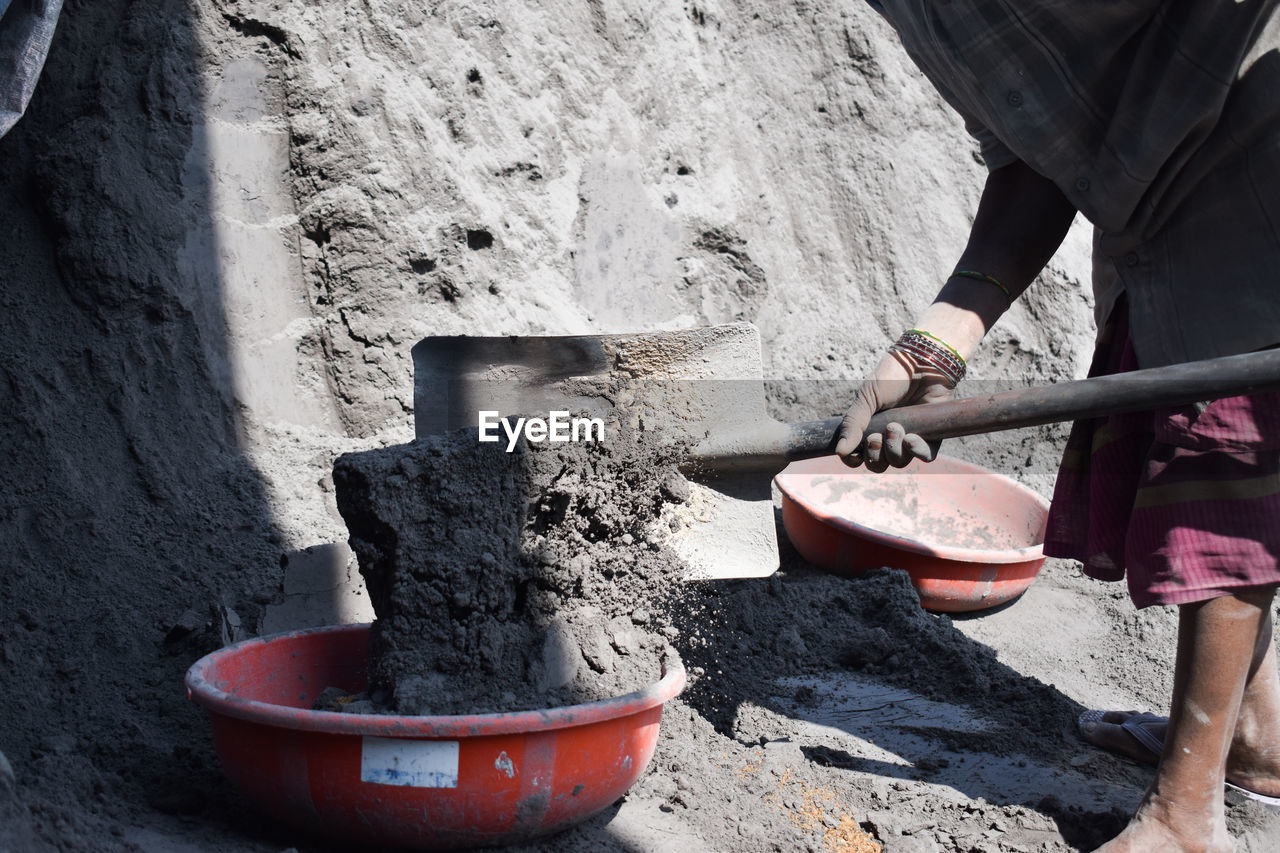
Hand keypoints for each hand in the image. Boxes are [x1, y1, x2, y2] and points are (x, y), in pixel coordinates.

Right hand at [834, 351, 954, 471]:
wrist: (922, 362)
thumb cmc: (891, 376)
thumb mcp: (866, 398)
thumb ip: (853, 424)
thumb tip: (840, 450)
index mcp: (870, 428)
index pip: (859, 456)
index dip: (854, 460)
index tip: (854, 455)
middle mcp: (889, 436)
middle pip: (879, 464)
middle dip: (875, 456)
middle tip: (876, 437)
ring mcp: (910, 436)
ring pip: (900, 461)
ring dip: (894, 451)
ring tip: (895, 428)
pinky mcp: (932, 434)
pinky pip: (925, 455)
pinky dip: (917, 452)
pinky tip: (911, 438)